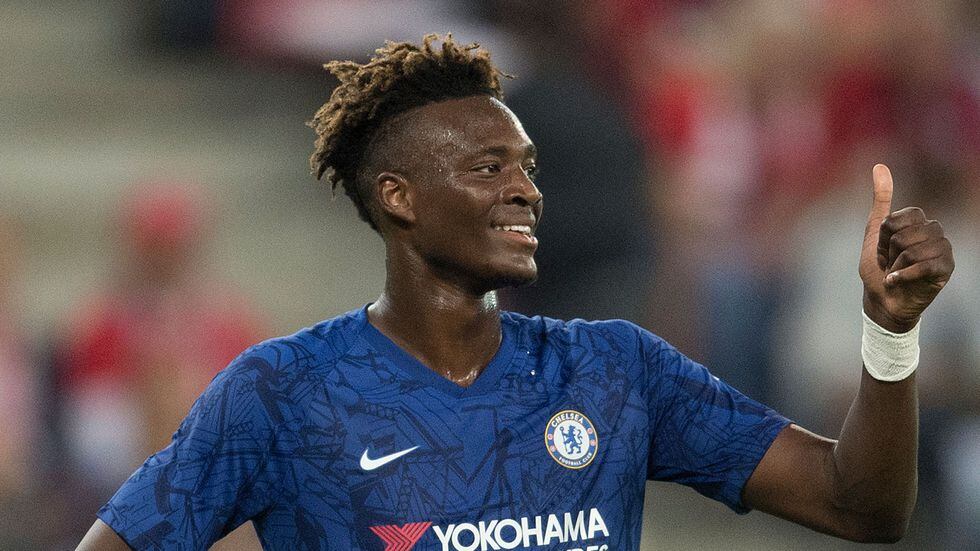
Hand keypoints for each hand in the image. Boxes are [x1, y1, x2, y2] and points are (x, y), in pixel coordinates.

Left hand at [859, 164, 953, 331]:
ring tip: (896, 272)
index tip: (880, 249)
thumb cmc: (877, 268)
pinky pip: (925, 265)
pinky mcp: (946, 269)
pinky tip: (896, 281)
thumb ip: (880, 200)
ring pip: (914, 250)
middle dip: (888, 252)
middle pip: (904, 234)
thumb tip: (879, 166)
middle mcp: (933, 231)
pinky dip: (903, 275)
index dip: (883, 236)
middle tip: (889, 263)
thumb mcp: (873, 231)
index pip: (898, 218)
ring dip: (896, 265)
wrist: (882, 301)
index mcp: (917, 220)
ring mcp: (942, 249)